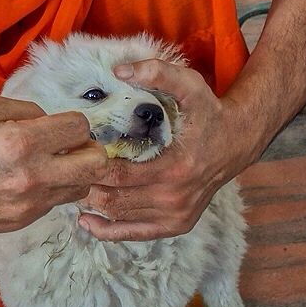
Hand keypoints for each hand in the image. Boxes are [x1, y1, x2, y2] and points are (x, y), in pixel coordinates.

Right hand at [0, 93, 107, 236]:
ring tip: (52, 164)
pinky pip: (55, 204)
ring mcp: (27, 205)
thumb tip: (50, 120)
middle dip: (88, 150)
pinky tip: (30, 181)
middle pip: (96, 165)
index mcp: (19, 142)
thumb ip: (24, 109)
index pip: (79, 128)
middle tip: (71, 146)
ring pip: (81, 188)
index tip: (61, 125)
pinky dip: (52, 190)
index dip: (74, 123)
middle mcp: (30, 177)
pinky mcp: (21, 223)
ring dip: (74, 173)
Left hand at [77, 58, 252, 241]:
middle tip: (69, 167)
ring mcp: (177, 215)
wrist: (237, 142)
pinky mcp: (177, 225)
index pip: (117, 175)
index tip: (76, 151)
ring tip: (74, 184)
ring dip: (94, 203)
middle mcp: (175, 198)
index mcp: (174, 168)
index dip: (90, 164)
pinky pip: (135, 234)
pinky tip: (88, 220)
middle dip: (86, 184)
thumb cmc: (208, 113)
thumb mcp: (189, 84)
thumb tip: (120, 72)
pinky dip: (109, 230)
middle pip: (113, 200)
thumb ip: (156, 72)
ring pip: (120, 217)